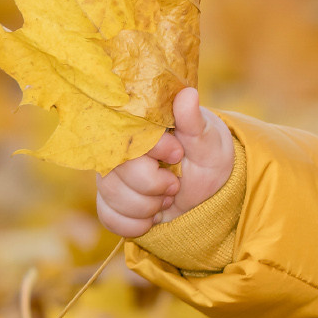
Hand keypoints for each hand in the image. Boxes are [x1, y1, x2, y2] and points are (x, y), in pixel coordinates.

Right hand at [95, 88, 235, 237]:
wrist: (208, 190)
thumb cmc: (208, 157)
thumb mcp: (208, 140)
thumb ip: (194, 122)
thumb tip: (187, 94)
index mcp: (141, 126)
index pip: (130, 135)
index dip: (155, 150)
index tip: (178, 153)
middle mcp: (120, 148)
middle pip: (116, 171)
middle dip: (153, 185)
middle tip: (175, 184)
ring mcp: (112, 175)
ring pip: (112, 195)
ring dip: (146, 206)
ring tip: (167, 198)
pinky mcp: (110, 200)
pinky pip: (109, 217)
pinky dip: (136, 223)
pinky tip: (153, 217)